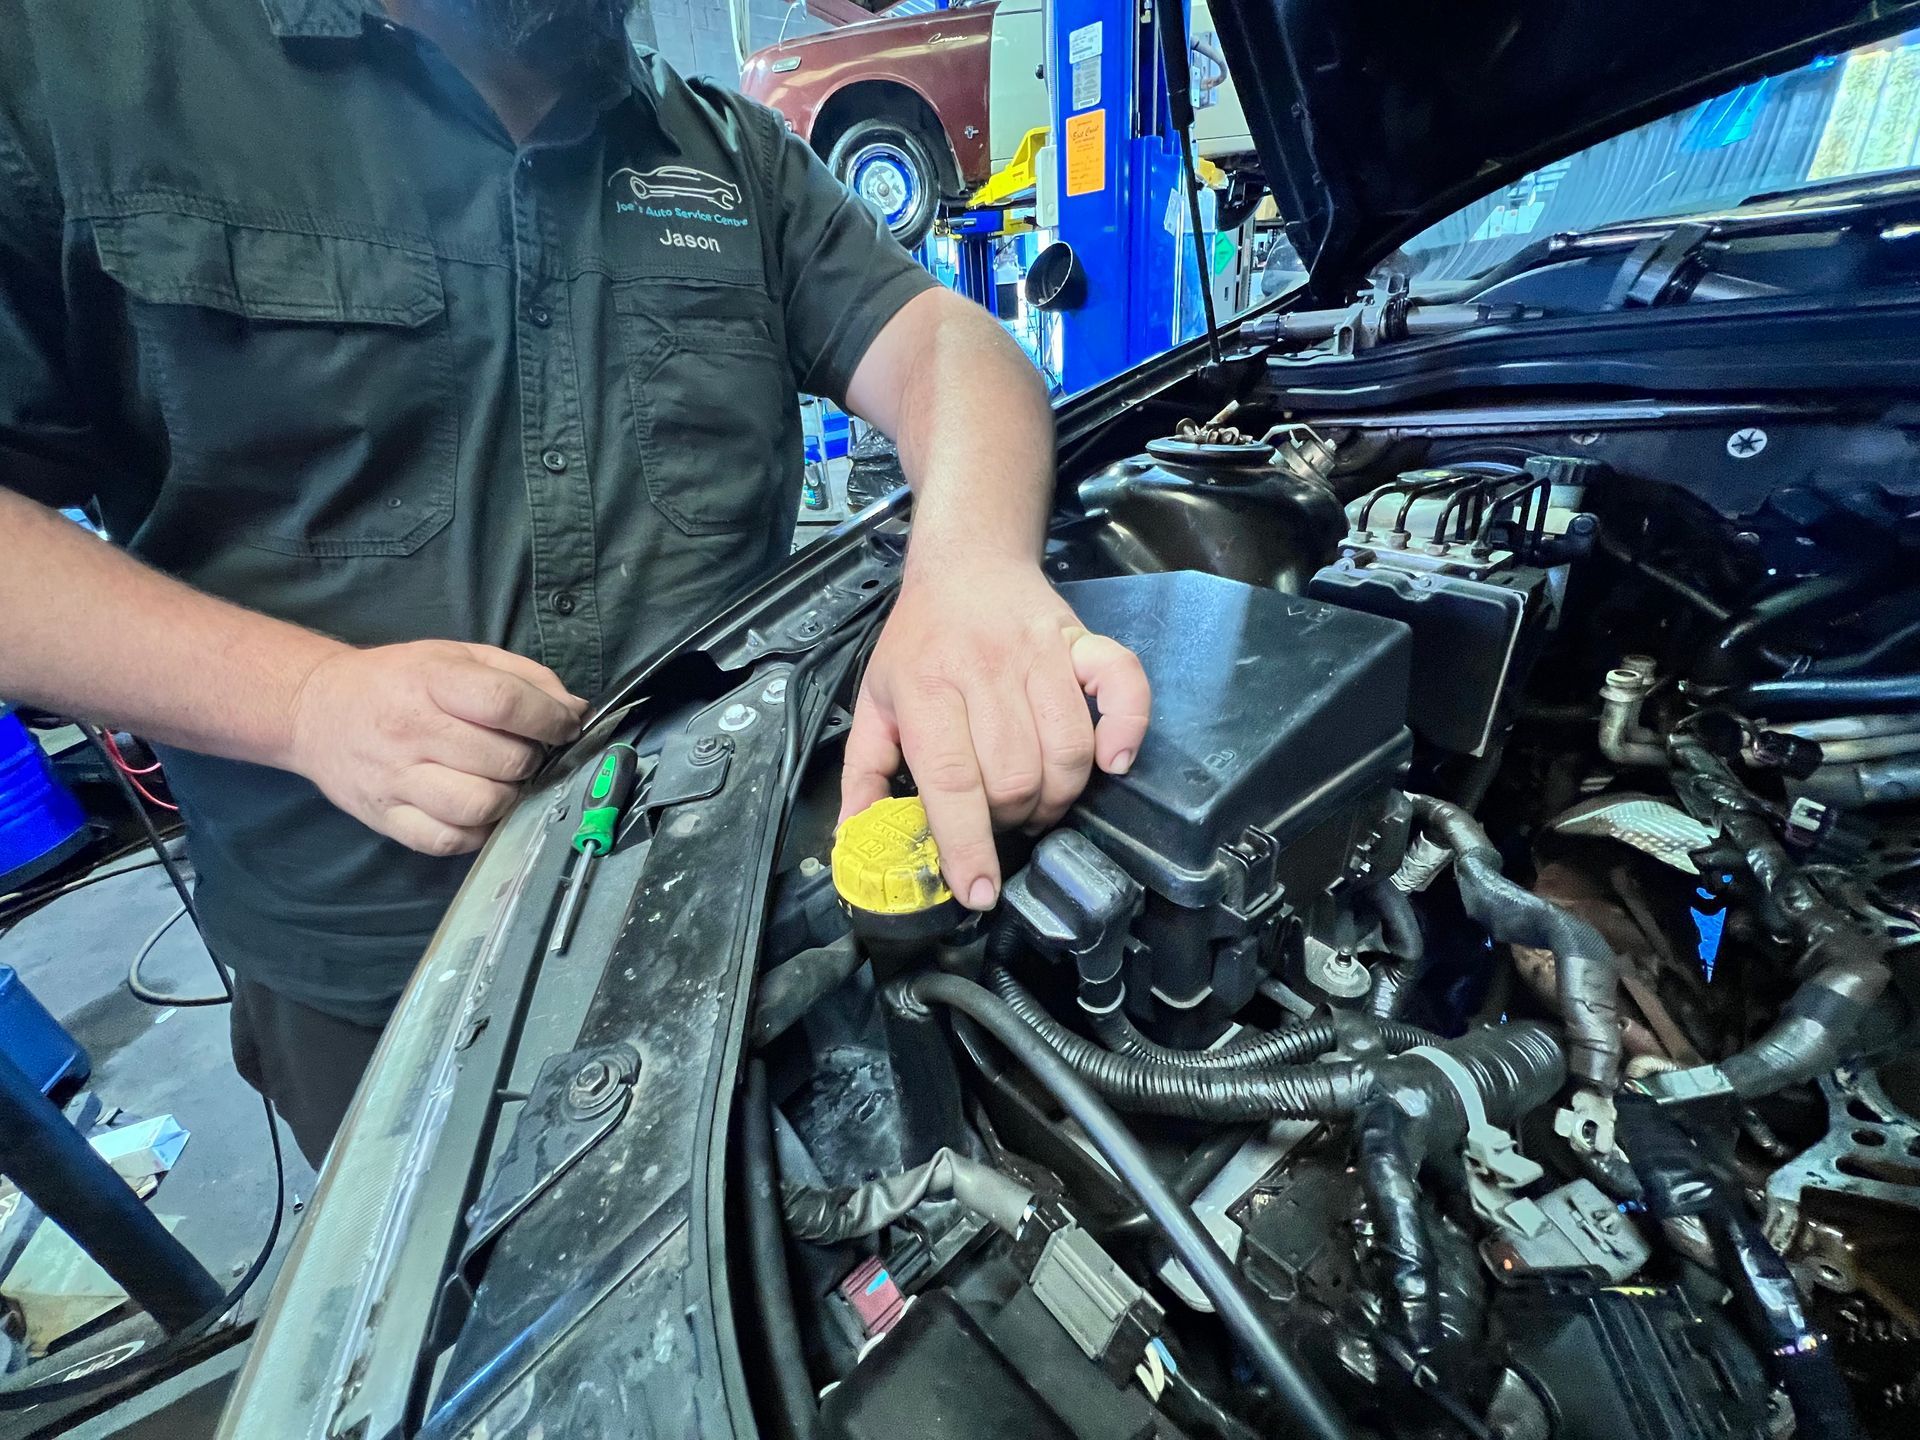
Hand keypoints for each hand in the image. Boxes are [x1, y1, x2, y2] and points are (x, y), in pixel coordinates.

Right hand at [284, 640, 586, 855]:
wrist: (317, 710)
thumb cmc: (399, 680)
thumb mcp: (458, 656)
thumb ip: (523, 677)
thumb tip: (574, 711)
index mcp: (432, 681)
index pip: (506, 704)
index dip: (550, 720)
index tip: (565, 726)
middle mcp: (411, 731)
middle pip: (504, 761)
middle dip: (532, 760)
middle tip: (526, 753)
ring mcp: (396, 780)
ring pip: (482, 807)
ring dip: (508, 798)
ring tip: (502, 782)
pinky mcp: (386, 818)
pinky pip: (449, 841)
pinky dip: (476, 831)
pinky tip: (478, 810)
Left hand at [840, 555, 1149, 908]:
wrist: (966, 561)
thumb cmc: (919, 641)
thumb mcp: (874, 702)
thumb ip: (863, 775)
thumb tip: (855, 843)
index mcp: (925, 688)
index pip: (952, 780)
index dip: (968, 843)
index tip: (978, 891)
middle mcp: (984, 669)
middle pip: (1015, 775)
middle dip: (1012, 819)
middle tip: (1003, 819)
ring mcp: (1039, 652)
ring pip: (1066, 751)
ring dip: (1058, 796)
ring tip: (1039, 801)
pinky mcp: (1081, 640)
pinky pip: (1123, 686)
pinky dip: (1127, 730)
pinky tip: (1111, 763)